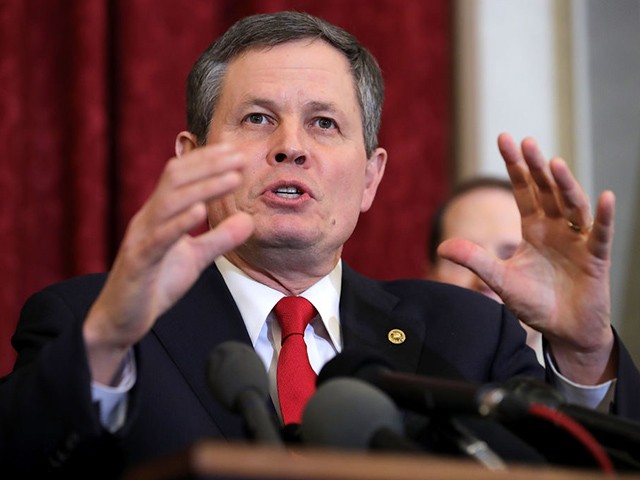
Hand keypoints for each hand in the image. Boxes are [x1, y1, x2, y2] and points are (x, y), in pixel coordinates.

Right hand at [83, 144, 253, 383]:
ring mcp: (140, 238)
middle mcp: (147, 218)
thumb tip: (248, 220)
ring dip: (203, 187)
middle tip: (241, 155)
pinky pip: (158, 238)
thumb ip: (219, 239)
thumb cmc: (156, 283)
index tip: (237, 150)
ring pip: (169, 203)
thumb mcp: (195, 258)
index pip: (182, 175)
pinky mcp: (138, 262)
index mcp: (159, 214)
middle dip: (209, 164)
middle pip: (176, 179)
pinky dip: (179, 223)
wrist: (121, 319)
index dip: (208, 160)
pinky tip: (200, 211)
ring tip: (232, 178)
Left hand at [438, 133, 615, 383]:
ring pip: (572, 206)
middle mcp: (556, 228)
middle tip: (526, 141)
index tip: (505, 138)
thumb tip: (441, 246)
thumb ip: (476, 261)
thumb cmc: (534, 302)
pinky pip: (600, 235)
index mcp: (533, 229)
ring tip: (554, 163)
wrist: (563, 329)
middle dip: (536, 167)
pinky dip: (603, 218)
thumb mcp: (500, 280)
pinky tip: (605, 198)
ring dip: (564, 185)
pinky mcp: (595, 259)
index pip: (523, 191)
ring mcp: (577, 241)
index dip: (515, 167)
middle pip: (546, 191)